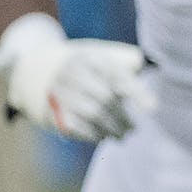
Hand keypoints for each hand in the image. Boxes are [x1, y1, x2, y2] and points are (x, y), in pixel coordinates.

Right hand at [0, 12, 154, 141]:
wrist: (39, 68)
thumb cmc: (86, 65)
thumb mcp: (104, 54)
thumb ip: (128, 61)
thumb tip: (148, 69)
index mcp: (92, 57)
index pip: (119, 76)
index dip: (137, 92)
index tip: (153, 108)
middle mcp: (74, 72)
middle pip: (106, 98)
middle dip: (122, 116)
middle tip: (133, 128)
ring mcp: (60, 91)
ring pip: (91, 113)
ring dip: (110, 128)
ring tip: (121, 135)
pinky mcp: (49, 108)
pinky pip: (73, 125)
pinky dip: (90, 134)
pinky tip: (102, 136)